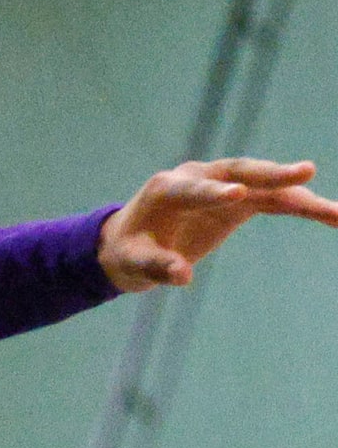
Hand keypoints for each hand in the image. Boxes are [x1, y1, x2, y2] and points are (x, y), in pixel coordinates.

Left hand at [98, 157, 337, 290]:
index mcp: (166, 189)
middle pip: (239, 171)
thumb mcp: (133, 263)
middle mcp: (198, 177)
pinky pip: (277, 200)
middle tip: (306, 172)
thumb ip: (156, 267)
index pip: (193, 188)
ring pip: (267, 186)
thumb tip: (181, 276)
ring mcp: (223, 185)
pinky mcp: (242, 199)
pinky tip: (335, 217)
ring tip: (337, 213)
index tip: (237, 195)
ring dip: (302, 195)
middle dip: (271, 173)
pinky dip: (304, 207)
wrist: (134, 241)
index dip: (213, 192)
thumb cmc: (130, 251)